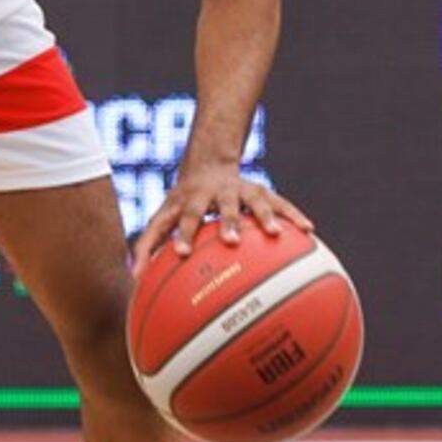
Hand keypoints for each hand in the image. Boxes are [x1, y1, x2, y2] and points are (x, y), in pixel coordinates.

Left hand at [132, 163, 312, 271]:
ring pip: (254, 200)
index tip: (179, 254)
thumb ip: (149, 246)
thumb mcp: (163, 218)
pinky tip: (308, 230)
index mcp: (187, 201)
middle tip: (231, 241)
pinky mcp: (260, 191)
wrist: (206, 164)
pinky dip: (292, 214)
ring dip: (263, 216)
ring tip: (276, 233)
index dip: (180, 234)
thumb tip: (133, 278)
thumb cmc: (180, 203)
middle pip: (221, 205)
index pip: (182, 216)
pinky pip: (280, 203)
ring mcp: (240, 190)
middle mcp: (214, 193)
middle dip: (226, 221)